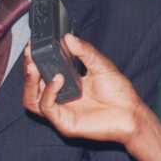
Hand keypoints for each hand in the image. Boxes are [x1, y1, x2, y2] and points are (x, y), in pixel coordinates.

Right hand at [22, 34, 145, 142]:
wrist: (132, 114)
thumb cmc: (119, 93)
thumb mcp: (101, 65)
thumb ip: (85, 52)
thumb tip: (68, 37)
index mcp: (66, 84)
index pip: (42, 73)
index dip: (35, 60)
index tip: (33, 45)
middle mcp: (59, 98)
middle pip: (31, 87)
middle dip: (28, 69)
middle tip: (30, 54)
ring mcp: (60, 112)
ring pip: (31, 100)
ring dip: (30, 82)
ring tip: (35, 66)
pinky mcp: (64, 123)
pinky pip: (47, 108)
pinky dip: (49, 92)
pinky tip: (58, 79)